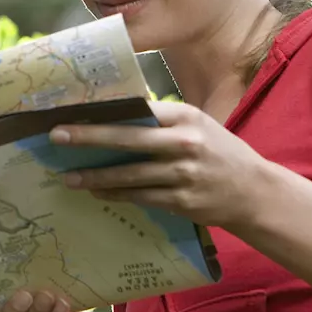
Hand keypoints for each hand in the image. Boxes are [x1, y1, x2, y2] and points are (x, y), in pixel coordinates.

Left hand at [52, 99, 275, 231]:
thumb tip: (113, 114)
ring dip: (95, 176)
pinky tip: (96, 193)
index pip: (137, 110)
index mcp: (184, 116)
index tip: (73, 111)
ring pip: (129, 174)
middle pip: (127, 139)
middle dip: (88, 138)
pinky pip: (140, 196)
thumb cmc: (219, 152)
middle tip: (57, 137)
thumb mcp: (196, 125)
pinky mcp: (182, 201)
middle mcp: (183, 142)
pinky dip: (115, 195)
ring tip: (68, 177)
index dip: (104, 112)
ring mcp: (183, 174)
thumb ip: (161, 121)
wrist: (255, 192)